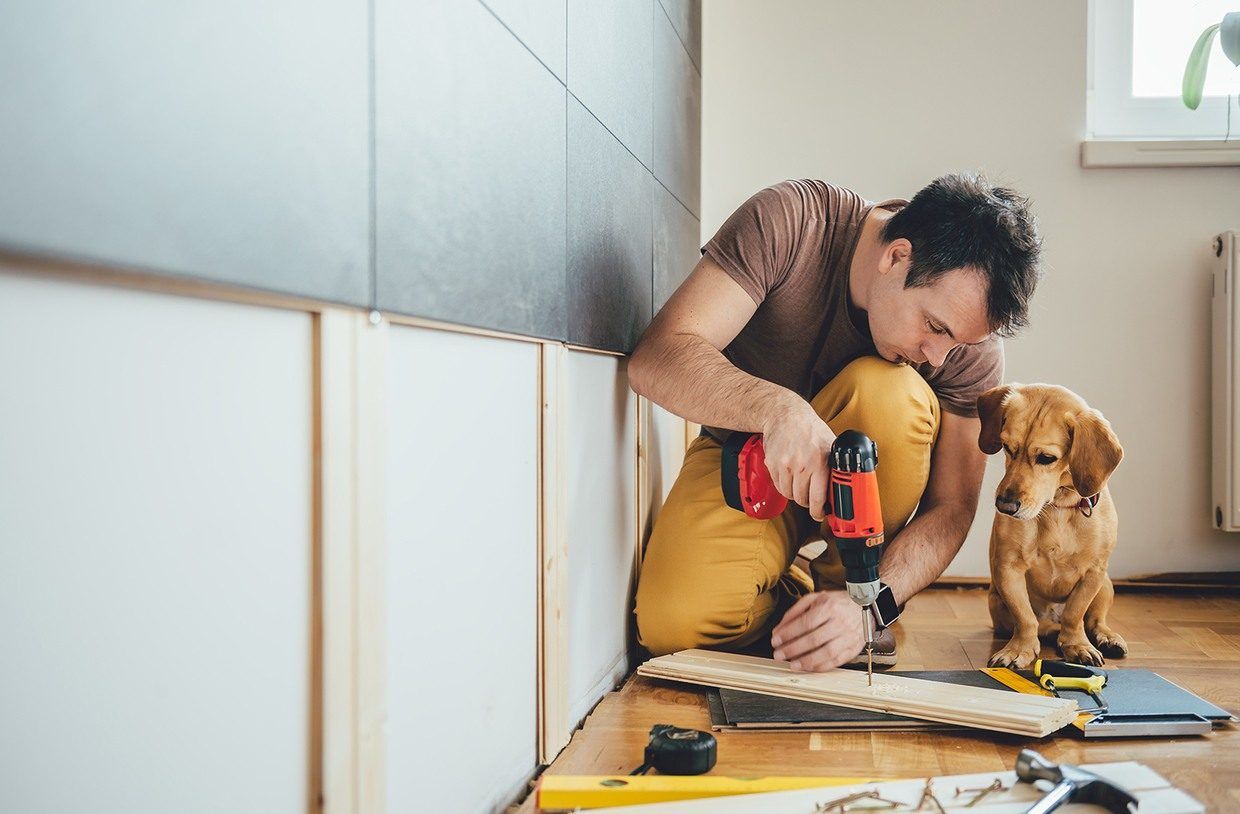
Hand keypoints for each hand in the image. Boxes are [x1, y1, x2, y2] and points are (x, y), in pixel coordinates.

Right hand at [761, 400, 835, 520]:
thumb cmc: (810, 429)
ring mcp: (785, 465)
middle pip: (802, 499)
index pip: (818, 498)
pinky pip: (779, 486)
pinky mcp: (772, 464)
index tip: (820, 513)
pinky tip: (790, 477)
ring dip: (795, 494)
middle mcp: (801, 465)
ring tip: (800, 485)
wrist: (785, 415)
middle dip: (808, 503)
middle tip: (811, 499)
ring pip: (789, 495)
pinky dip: (784, 486)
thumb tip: (849, 484)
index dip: (819, 511)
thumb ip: (836, 464)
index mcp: (819, 462)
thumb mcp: (830, 443)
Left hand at [771, 591, 864, 671]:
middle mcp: (840, 622)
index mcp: (829, 607)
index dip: (788, 633)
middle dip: (793, 649)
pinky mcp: (853, 649)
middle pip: (814, 639)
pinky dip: (821, 667)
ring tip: (792, 665)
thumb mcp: (815, 598)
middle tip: (779, 655)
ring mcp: (848, 637)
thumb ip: (795, 612)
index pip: (805, 622)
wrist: (864, 607)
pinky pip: (837, 661)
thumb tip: (779, 629)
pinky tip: (808, 668)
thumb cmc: (836, 603)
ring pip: (826, 653)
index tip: (775, 640)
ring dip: (807, 662)